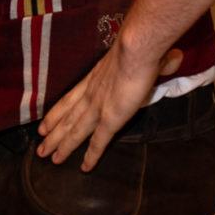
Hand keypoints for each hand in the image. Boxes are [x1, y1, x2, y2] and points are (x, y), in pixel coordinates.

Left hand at [36, 43, 184, 171]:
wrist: (137, 47)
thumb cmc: (139, 46)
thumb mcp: (140, 54)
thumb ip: (155, 60)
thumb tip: (174, 57)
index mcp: (95, 78)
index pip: (70, 98)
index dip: (56, 113)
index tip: (43, 125)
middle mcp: (91, 94)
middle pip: (68, 118)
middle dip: (53, 134)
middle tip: (40, 149)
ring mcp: (98, 107)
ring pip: (75, 131)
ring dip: (62, 146)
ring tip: (48, 158)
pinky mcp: (110, 118)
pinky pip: (99, 141)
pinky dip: (91, 155)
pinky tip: (84, 167)